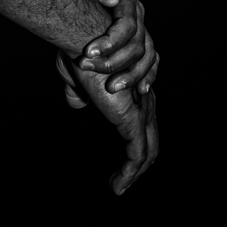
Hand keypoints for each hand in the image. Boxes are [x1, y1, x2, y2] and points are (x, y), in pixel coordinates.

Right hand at [56, 53, 159, 193]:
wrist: (83, 39)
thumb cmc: (76, 48)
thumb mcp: (74, 74)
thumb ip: (78, 90)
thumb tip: (77, 103)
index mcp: (131, 86)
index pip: (141, 118)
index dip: (135, 137)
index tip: (120, 153)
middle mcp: (142, 97)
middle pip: (151, 137)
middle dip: (141, 161)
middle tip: (123, 180)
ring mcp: (139, 110)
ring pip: (148, 150)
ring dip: (133, 172)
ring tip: (118, 187)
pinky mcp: (132, 120)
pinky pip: (138, 154)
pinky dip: (130, 173)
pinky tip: (117, 186)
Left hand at [65, 0, 158, 96]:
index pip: (126, 24)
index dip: (110, 41)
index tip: (87, 53)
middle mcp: (136, 13)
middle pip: (136, 44)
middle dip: (113, 61)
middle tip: (86, 69)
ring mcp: (139, 27)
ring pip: (146, 55)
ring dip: (131, 74)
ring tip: (111, 88)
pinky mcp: (136, 38)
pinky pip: (149, 59)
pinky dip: (146, 75)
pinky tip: (139, 91)